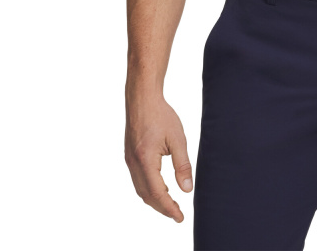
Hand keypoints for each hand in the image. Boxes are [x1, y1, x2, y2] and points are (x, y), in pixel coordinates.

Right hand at [124, 91, 192, 221]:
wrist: (142, 99)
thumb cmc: (161, 115)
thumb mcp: (177, 139)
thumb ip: (182, 165)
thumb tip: (187, 189)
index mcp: (145, 160)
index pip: (157, 193)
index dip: (169, 208)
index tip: (180, 217)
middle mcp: (134, 164)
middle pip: (147, 196)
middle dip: (162, 208)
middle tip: (177, 214)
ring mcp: (129, 160)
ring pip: (141, 189)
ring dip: (155, 199)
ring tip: (171, 203)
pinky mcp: (130, 156)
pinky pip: (138, 180)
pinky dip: (149, 189)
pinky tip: (161, 186)